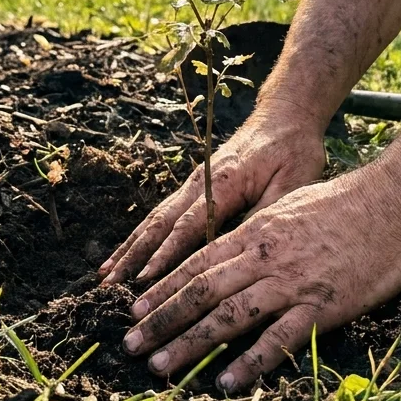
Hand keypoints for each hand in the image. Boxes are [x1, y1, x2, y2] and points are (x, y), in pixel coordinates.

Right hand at [100, 112, 325, 284]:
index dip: (166, 254)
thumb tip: (244, 249)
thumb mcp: (293, 182)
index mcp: (223, 183)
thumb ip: (267, 214)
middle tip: (109, 285)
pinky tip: (128, 254)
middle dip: (134, 256)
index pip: (189, 225)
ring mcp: (193, 184)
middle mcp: (199, 183)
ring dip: (130, 247)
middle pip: (159, 223)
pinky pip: (162, 214)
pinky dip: (142, 236)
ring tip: (106, 275)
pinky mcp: (194, 186)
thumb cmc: (293, 150)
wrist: (284, 115)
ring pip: (154, 219)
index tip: (145, 280)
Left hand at [120, 163, 400, 390]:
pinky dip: (249, 361)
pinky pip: (278, 338)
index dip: (164, 286)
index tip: (136, 306)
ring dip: (189, 343)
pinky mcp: (321, 305)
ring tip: (160, 366)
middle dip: (162, 319)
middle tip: (131, 344)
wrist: (397, 202)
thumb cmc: (350, 202)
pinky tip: (226, 381)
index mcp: (257, 231)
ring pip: (228, 315)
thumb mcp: (293, 205)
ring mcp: (291, 282)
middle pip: (201, 291)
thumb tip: (241, 245)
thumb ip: (264, 229)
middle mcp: (264, 256)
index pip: (198, 262)